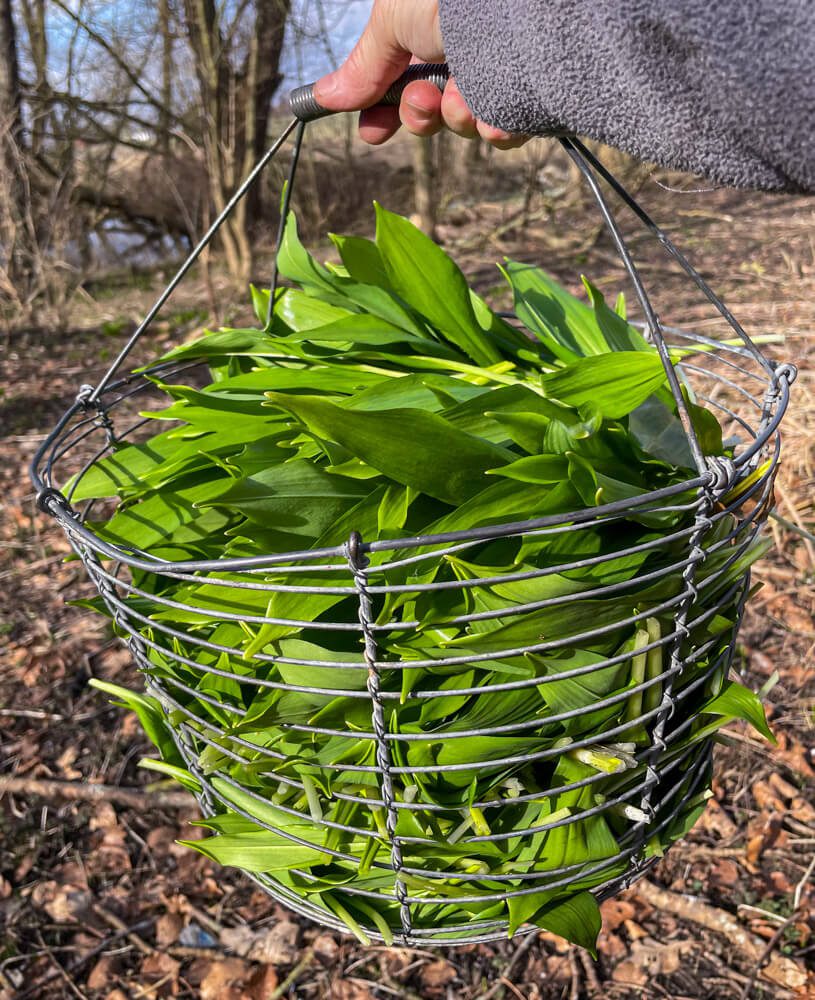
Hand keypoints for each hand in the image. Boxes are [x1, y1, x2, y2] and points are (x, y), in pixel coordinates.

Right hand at [313, 0, 527, 148]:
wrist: (512, 0)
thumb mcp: (392, 22)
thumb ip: (363, 65)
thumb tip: (324, 95)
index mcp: (430, 36)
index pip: (401, 88)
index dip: (385, 114)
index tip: (374, 133)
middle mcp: (464, 56)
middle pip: (432, 114)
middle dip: (421, 115)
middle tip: (424, 101)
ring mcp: (498, 77)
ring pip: (466, 126)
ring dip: (457, 119)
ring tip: (463, 97)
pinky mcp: (530, 97)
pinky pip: (508, 131)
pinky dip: (496, 130)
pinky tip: (493, 119)